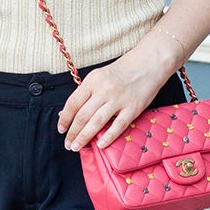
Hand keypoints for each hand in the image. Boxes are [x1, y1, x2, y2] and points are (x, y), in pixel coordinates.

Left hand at [57, 41, 175, 151]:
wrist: (149, 63)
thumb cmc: (122, 70)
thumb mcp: (99, 76)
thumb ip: (84, 93)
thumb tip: (67, 112)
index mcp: (93, 80)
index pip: (73, 103)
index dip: (65, 119)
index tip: (61, 129)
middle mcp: (104, 90)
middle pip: (83, 115)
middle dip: (73, 132)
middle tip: (68, 144)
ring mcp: (119, 99)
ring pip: (96, 122)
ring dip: (84, 137)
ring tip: (77, 147)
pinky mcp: (133, 108)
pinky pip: (118, 126)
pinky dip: (108, 137)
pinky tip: (100, 145)